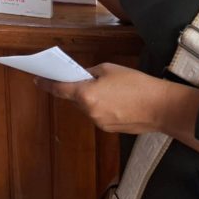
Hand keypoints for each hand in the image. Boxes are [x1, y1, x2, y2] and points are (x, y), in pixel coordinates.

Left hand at [35, 63, 169, 134]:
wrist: (161, 107)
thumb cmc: (136, 84)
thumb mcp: (109, 69)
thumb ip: (90, 73)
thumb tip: (81, 76)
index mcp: (86, 94)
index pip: (59, 89)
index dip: (46, 83)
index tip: (37, 79)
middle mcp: (89, 111)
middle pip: (74, 98)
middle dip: (77, 88)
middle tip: (83, 77)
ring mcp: (99, 122)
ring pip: (87, 107)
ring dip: (91, 97)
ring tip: (109, 88)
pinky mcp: (109, 129)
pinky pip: (98, 114)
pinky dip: (101, 106)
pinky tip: (117, 99)